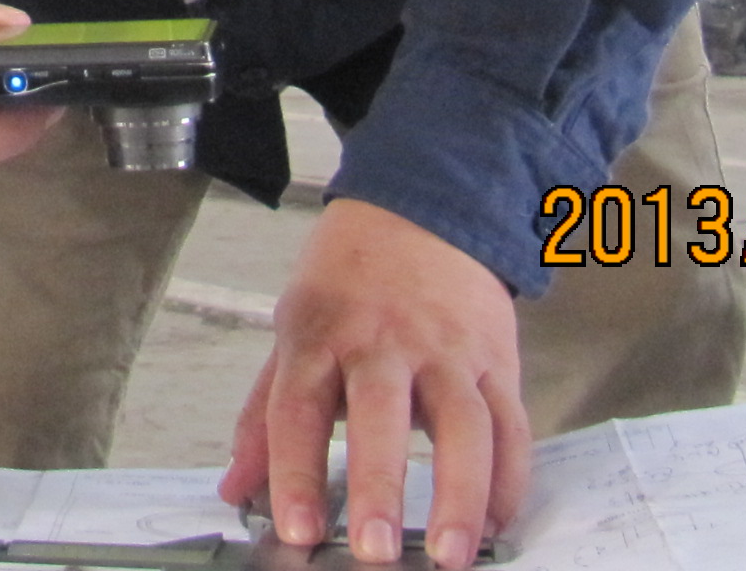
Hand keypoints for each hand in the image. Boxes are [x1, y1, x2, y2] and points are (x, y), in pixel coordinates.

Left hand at [220, 198, 528, 569]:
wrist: (421, 209)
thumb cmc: (349, 281)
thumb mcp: (295, 329)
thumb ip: (265, 415)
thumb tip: (235, 487)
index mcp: (319, 333)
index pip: (297, 407)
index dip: (293, 471)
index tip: (298, 528)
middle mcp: (382, 340)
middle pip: (380, 414)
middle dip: (379, 485)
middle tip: (375, 550)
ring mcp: (445, 350)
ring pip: (463, 424)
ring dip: (459, 494)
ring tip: (451, 553)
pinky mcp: (495, 359)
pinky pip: (509, 424)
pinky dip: (507, 479)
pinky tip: (495, 522)